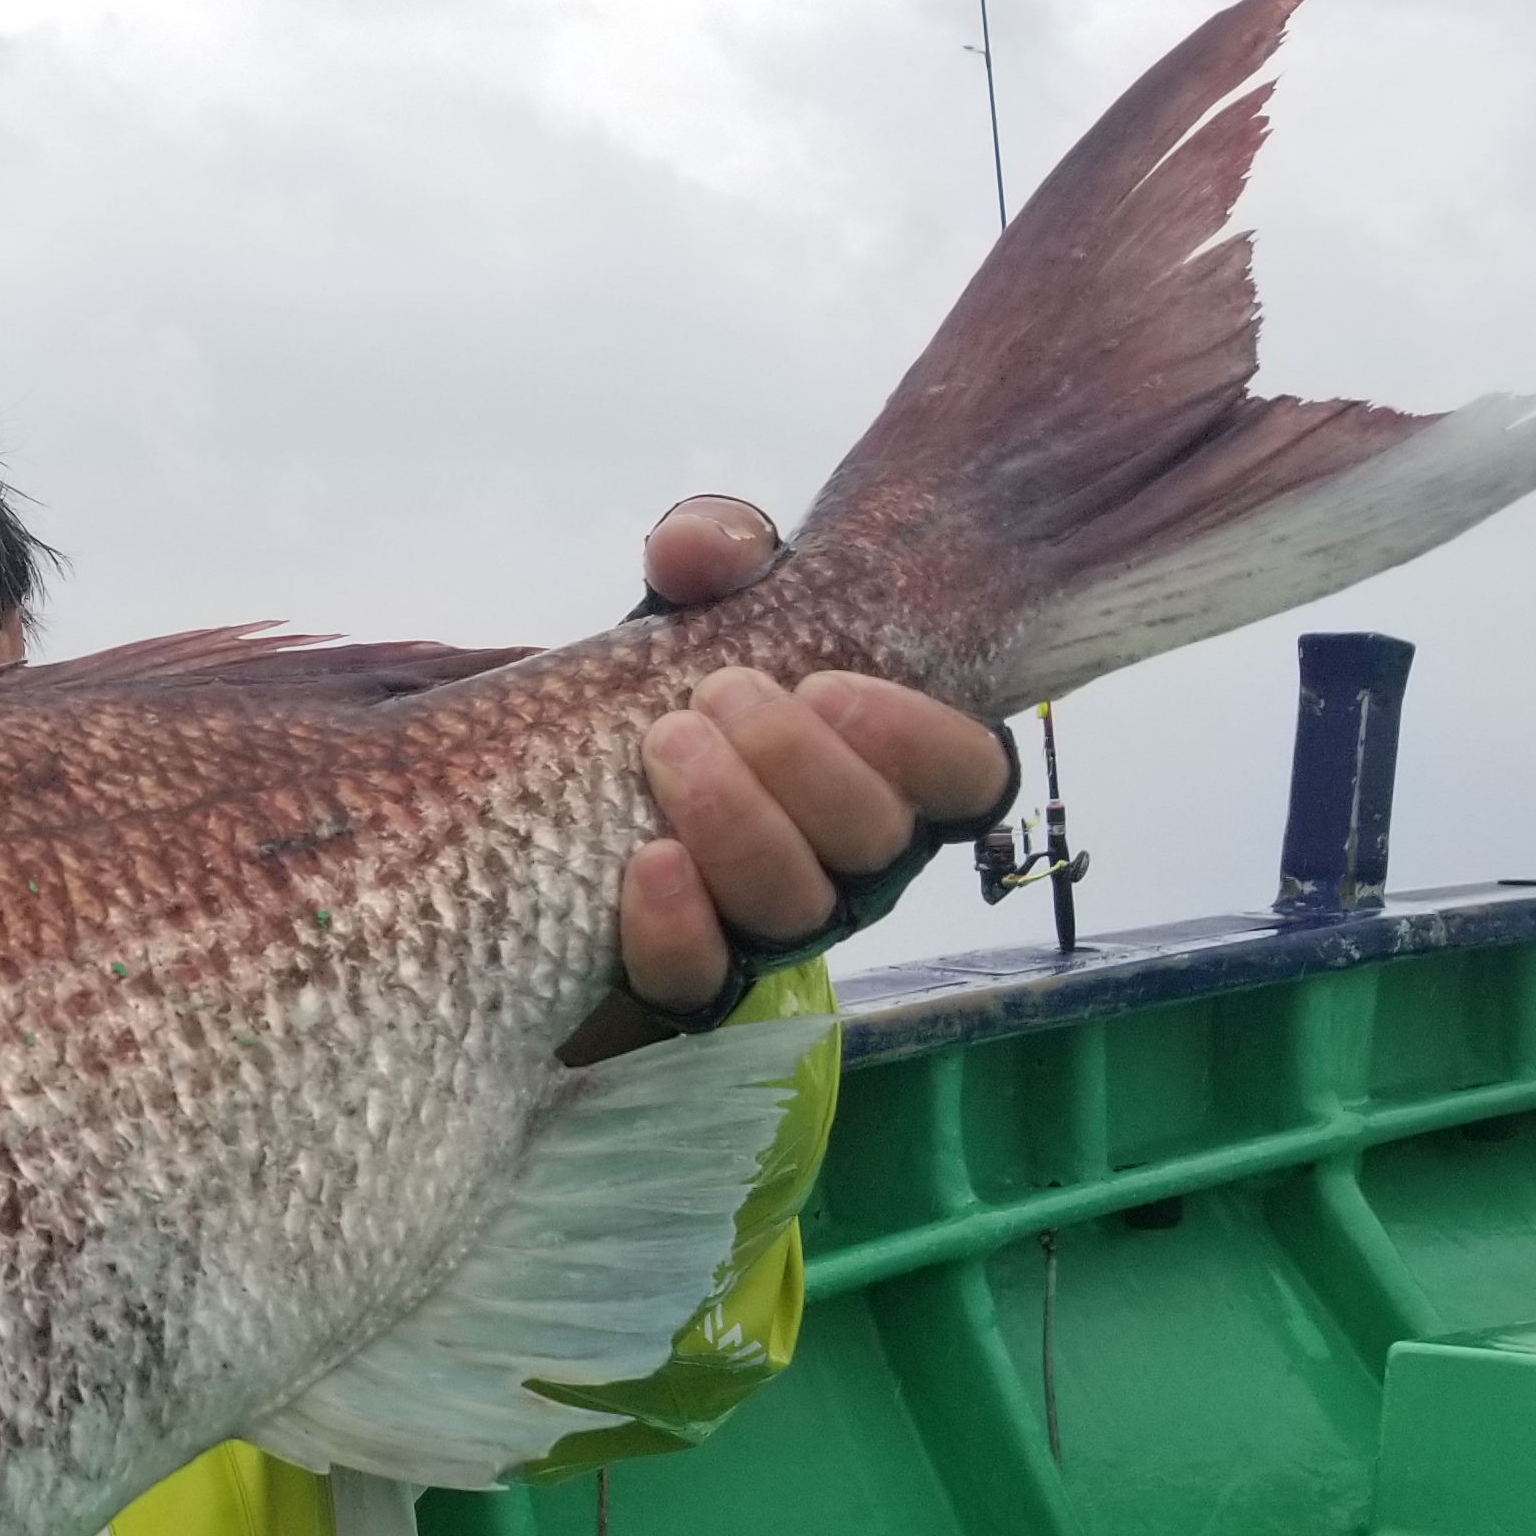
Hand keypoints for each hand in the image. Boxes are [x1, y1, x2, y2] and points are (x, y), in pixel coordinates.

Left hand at [614, 498, 1014, 1015]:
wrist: (565, 780)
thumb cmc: (679, 679)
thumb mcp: (701, 600)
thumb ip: (715, 550)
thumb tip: (696, 553)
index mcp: (886, 772)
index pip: (970, 779)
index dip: (921, 740)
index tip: (831, 683)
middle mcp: (848, 863)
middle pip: (873, 844)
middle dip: (801, 763)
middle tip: (719, 692)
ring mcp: (770, 929)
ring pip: (795, 910)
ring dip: (739, 822)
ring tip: (669, 745)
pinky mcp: (685, 976)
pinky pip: (700, 985)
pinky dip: (676, 929)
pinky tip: (648, 863)